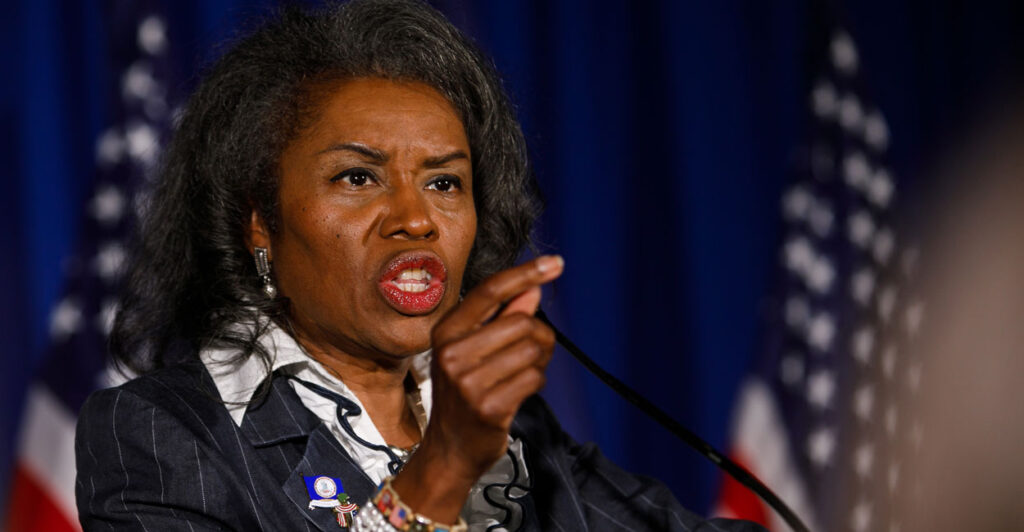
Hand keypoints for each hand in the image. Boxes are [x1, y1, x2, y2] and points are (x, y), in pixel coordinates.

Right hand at [392, 255, 563, 521]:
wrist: (448, 451)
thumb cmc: (463, 395)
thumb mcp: (473, 350)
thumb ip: (503, 317)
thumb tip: (532, 289)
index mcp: (447, 331)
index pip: (491, 291)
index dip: (526, 273)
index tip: (555, 263)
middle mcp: (452, 353)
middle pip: (522, 322)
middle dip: (540, 336)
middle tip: (532, 353)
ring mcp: (468, 382)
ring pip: (532, 350)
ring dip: (538, 362)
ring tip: (520, 374)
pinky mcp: (489, 407)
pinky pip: (534, 379)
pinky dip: (535, 382)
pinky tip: (518, 392)